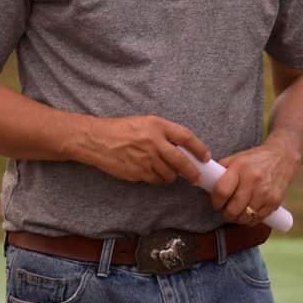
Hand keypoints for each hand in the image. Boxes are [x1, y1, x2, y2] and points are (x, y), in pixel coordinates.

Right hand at [76, 116, 208, 185]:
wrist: (97, 140)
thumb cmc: (121, 129)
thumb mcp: (145, 123)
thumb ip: (164, 134)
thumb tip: (182, 149)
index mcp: (158, 126)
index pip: (186, 137)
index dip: (199, 148)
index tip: (206, 157)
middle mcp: (154, 142)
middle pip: (181, 161)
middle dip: (192, 172)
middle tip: (196, 178)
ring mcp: (146, 159)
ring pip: (169, 174)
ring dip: (172, 176)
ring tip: (168, 172)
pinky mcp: (138, 172)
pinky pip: (155, 180)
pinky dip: (158, 179)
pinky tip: (153, 173)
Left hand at [210, 136, 297, 223]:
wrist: (283, 157)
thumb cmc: (254, 160)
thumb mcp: (236, 159)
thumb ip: (221, 172)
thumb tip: (205, 186)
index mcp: (240, 167)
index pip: (222, 191)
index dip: (215, 202)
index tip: (216, 202)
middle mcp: (253, 180)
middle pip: (232, 209)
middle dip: (225, 213)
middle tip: (225, 209)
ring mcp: (265, 192)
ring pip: (244, 218)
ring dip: (237, 218)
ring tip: (236, 211)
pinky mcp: (274, 201)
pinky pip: (257, 220)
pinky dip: (250, 220)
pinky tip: (248, 212)